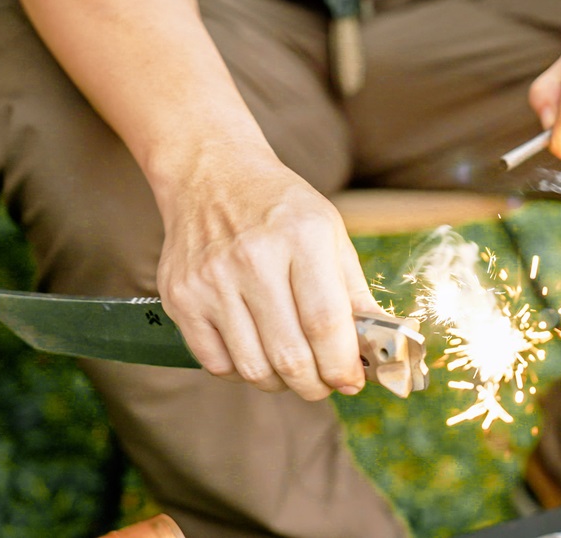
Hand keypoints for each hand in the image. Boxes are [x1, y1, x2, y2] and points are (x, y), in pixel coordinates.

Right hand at [154, 141, 381, 400]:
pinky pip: (217, 364)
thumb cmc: (281, 208)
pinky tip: (259, 353)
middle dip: (316, 385)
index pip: (325, 323)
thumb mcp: (331, 233)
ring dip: (281, 383)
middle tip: (326, 384)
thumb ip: (355, 293)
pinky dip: (244, 372)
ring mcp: (211, 280)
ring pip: (253, 368)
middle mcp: (253, 259)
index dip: (343, 365)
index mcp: (302, 237)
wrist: (211, 174)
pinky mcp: (181, 298)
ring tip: (294, 369)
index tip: (353, 381)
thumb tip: (379, 350)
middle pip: (290, 355)